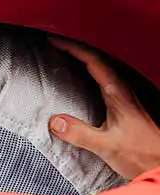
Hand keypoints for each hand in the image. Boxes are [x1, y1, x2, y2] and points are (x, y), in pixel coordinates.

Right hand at [48, 37, 159, 179]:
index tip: (54, 41)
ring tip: (66, 56)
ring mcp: (126, 97)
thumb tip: (54, 121)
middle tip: (55, 44)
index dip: (73, 49)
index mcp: (118, 94)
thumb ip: (80, 134)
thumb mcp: (107, 146)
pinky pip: (105, 80)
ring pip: (103, 69)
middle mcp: (123, 91)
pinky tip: (84, 80)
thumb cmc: (140, 153)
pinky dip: (91, 73)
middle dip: (76, 49)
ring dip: (84, 59)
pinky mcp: (126, 106)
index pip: (94, 62)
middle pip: (98, 60)